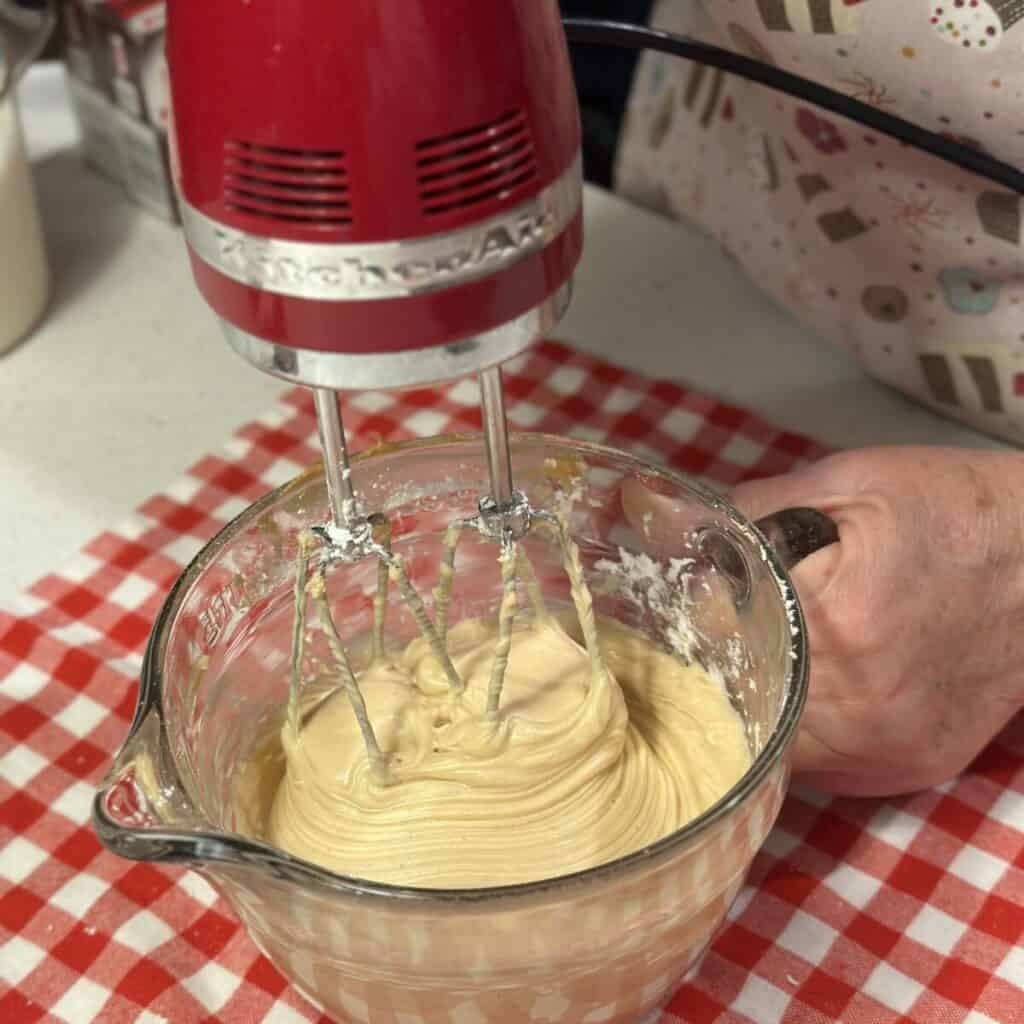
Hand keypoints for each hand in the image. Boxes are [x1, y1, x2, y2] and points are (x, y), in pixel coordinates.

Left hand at [623, 448, 1023, 796]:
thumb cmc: (950, 510)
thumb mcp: (847, 484)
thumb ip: (743, 510)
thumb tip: (647, 513)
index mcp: (838, 625)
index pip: (712, 641)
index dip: (672, 627)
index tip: (652, 611)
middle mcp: (861, 706)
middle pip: (733, 709)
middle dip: (700, 677)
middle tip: (683, 644)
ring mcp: (887, 748)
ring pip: (770, 748)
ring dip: (743, 711)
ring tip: (731, 667)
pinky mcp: (909, 768)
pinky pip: (819, 766)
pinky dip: (795, 731)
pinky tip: (792, 691)